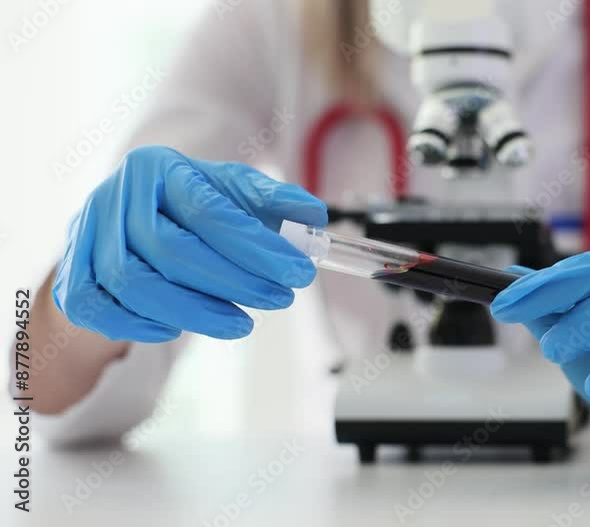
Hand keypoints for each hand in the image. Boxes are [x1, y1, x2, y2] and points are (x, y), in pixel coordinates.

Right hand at [53, 145, 326, 341]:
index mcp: (158, 167)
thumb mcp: (231, 191)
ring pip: (134, 284)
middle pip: (171, 250)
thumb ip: (272, 201)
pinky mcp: (72, 276)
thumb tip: (313, 215)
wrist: (125, 221)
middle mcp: (115, 197)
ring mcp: (85, 236)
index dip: (257, 247)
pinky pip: (100, 309)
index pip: (209, 211)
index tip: (299, 272)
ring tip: (242, 323)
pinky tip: (182, 327)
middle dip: (234, 282)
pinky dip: (144, 324)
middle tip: (280, 299)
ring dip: (195, 312)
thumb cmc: (188, 206)